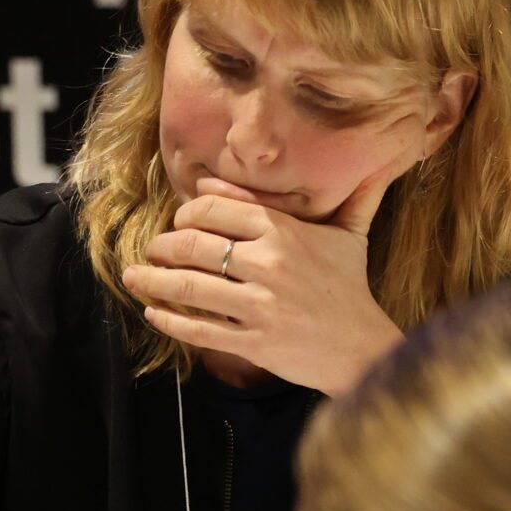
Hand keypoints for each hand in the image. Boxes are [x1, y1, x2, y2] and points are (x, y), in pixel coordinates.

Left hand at [124, 173, 403, 395]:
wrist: (363, 349)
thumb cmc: (352, 289)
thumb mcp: (351, 234)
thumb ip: (353, 195)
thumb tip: (376, 161)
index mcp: (285, 231)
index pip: (215, 208)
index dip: (187, 213)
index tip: (178, 222)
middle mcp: (269, 264)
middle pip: (194, 245)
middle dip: (162, 247)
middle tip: (152, 251)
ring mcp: (260, 305)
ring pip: (189, 287)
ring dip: (153, 281)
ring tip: (134, 278)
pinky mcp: (254, 342)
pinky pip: (199, 330)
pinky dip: (169, 321)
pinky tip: (153, 313)